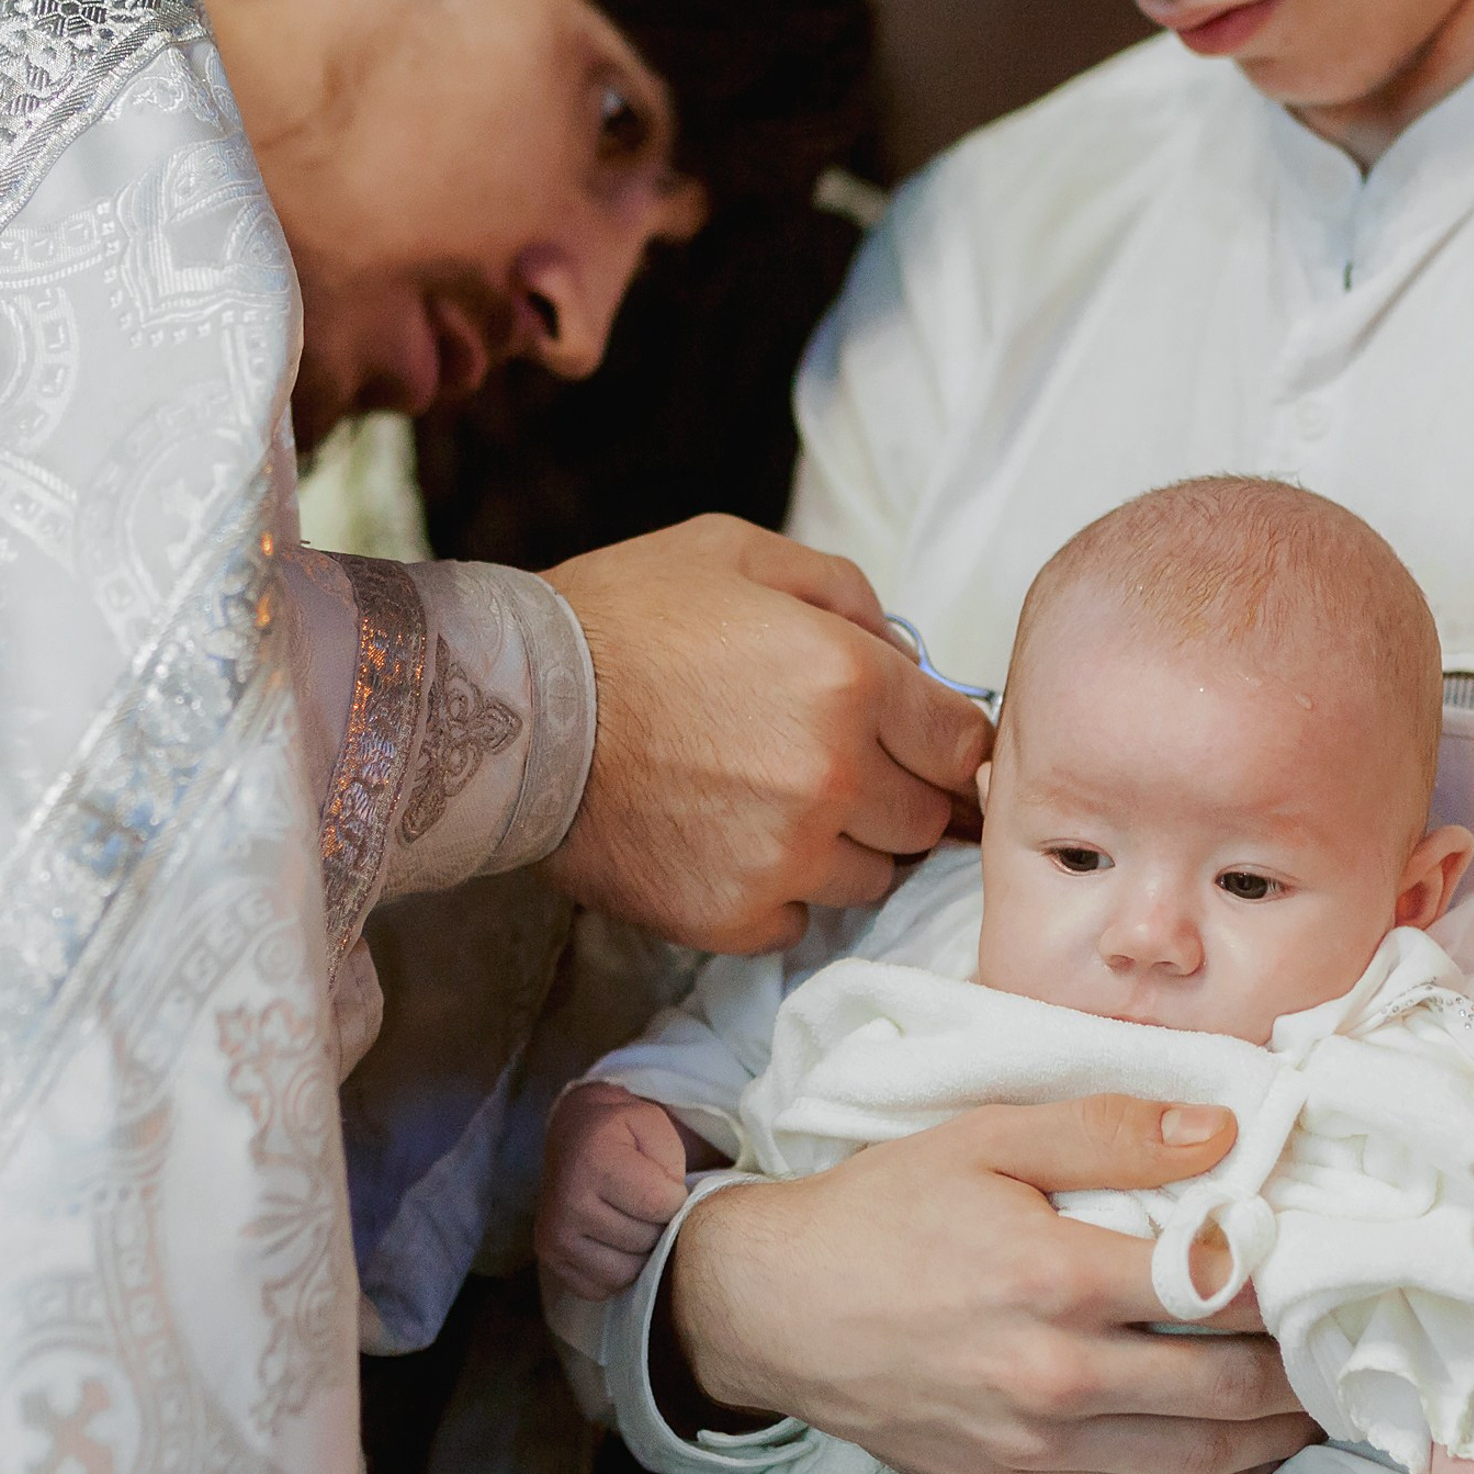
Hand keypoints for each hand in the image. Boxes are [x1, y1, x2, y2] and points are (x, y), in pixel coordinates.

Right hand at [536, 1083, 691, 1298]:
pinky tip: (613, 1239)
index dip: (675, 1196)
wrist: (573, 1133)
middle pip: (644, 1241)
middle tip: (646, 1201)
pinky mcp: (550, 1258)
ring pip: (625, 1273)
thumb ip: (673, 1162)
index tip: (663, 1181)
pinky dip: (615, 1269)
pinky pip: (601, 1288)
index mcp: (594, 1161)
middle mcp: (568, 1202)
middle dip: (657, 1224)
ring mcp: (554, 1235)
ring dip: (639, 1252)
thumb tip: (673, 1217)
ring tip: (632, 1220)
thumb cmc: (621, 1131)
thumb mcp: (653, 1123)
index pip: (660, 1205)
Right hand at [541, 516, 990, 952]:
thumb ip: (840, 590)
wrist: (510, 709)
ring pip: (873, 878)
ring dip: (844, 848)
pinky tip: (730, 845)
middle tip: (839, 769)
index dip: (945, 742)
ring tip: (775, 806)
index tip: (920, 743)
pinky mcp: (733, 916)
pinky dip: (780, 892)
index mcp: (849, 681)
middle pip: (928, 819)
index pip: (962, 744)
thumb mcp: (735, 552)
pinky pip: (800, 921)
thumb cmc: (620, 618)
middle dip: (898, 792)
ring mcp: (785, 857)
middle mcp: (833, 777)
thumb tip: (901, 648)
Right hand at [669, 1097, 1320, 1473]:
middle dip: (1305, 1368)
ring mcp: (1041, 1445)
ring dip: (1278, 1436)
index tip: (1328, 1258)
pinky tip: (1242, 1454)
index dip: (1291, 1276)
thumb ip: (1107, 1130)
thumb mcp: (983, 1137)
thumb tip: (1225, 1131)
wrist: (773, 1309)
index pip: (1221, 1287)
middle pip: (1232, 1389)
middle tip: (1344, 1339)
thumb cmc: (879, 1210)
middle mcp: (1059, 1376)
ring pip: (1205, 1461)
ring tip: (1316, 1401)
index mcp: (1056, 1277)